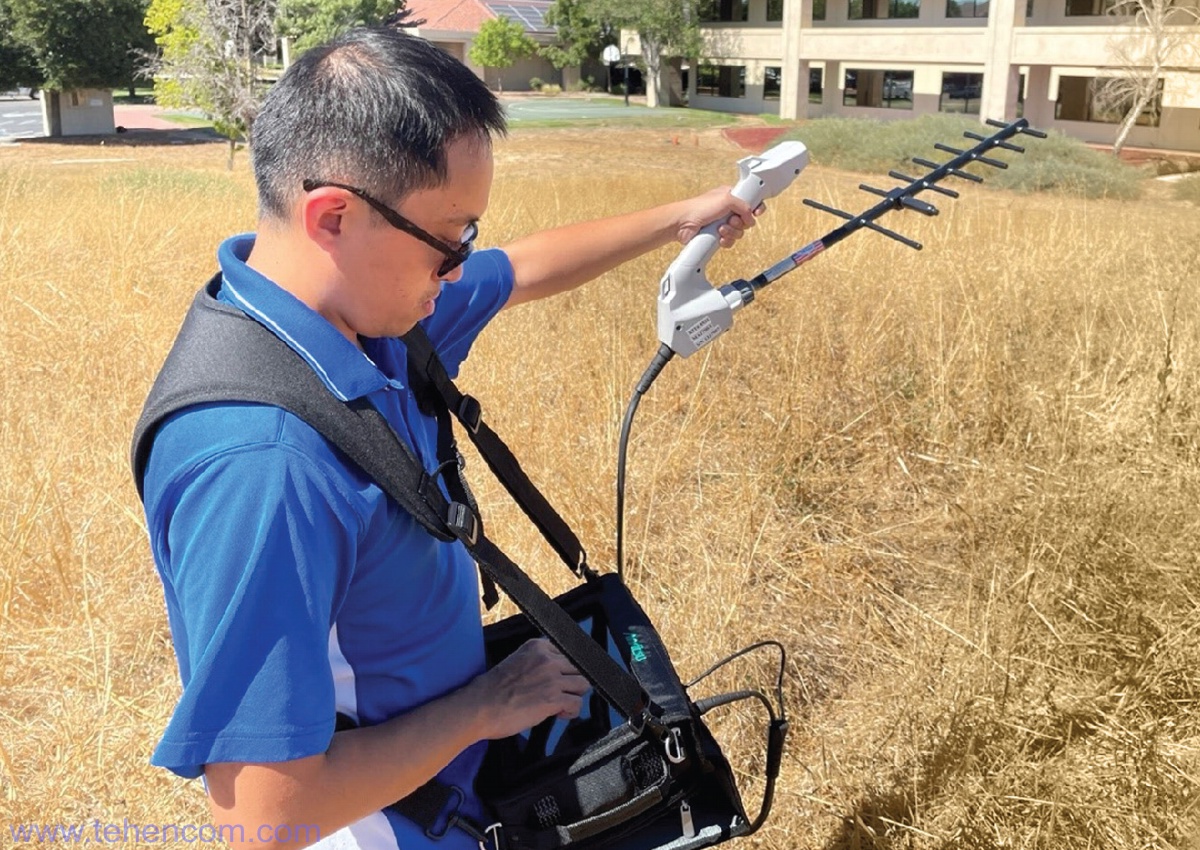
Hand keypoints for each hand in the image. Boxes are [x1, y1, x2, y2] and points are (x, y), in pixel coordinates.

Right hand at [463, 639, 589, 739]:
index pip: (567, 652)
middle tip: (562, 693)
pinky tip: (559, 714)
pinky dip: (571, 712)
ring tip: (561, 704)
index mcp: (536, 647)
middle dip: (572, 681)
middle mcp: (547, 659)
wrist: (479, 707)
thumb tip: (554, 675)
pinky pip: (577, 704)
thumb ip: (537, 663)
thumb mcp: (516, 662)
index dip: (564, 669)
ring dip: (574, 696)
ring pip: (583, 684)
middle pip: (579, 667)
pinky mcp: (554, 698)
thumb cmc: (491, 690)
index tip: (559, 679)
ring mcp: (552, 678)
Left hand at [674, 187, 762, 248]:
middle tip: (730, 220)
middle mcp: (728, 209)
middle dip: (740, 222)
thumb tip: (751, 217)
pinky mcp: (718, 235)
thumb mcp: (726, 199)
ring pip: (739, 232)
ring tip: (720, 228)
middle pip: (746, 220)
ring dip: (732, 232)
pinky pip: (730, 241)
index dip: (756, 208)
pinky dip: (726, 240)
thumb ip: (743, 205)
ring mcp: (723, 223)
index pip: (750, 201)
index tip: (757, 213)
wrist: (683, 223)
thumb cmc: (700, 207)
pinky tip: (719, 237)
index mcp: (730, 196)